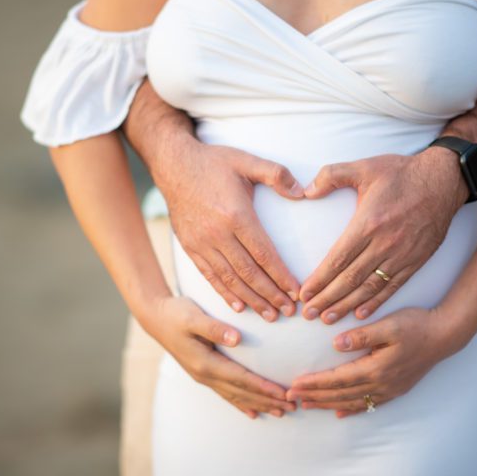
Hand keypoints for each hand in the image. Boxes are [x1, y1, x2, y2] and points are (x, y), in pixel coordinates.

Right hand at [143, 296, 295, 418]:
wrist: (155, 318)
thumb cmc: (176, 313)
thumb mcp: (193, 316)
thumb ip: (215, 328)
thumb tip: (237, 338)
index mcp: (205, 362)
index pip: (241, 378)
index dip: (263, 388)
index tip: (284, 394)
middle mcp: (205, 374)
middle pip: (242, 392)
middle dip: (268, 400)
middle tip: (293, 407)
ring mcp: (203, 377)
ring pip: (236, 396)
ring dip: (259, 404)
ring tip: (281, 412)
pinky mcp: (203, 374)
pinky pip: (226, 393)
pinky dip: (241, 404)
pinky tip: (253, 412)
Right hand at [162, 141, 304, 321]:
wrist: (173, 165)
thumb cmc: (214, 162)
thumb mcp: (247, 160)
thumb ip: (276, 174)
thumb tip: (303, 192)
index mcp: (236, 215)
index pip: (264, 253)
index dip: (281, 276)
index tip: (297, 291)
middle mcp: (218, 234)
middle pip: (249, 273)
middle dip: (271, 295)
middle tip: (289, 311)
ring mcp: (202, 243)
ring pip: (230, 279)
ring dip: (252, 300)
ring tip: (270, 315)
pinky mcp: (190, 248)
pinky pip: (210, 276)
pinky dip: (225, 293)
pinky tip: (239, 306)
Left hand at [286, 306, 467, 417]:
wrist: (445, 335)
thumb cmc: (416, 325)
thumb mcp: (389, 325)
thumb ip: (362, 335)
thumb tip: (336, 344)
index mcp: (376, 367)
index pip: (337, 379)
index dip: (314, 383)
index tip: (294, 385)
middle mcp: (381, 383)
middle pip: (341, 394)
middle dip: (314, 396)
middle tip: (291, 398)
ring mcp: (389, 389)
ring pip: (352, 402)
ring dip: (328, 405)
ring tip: (307, 406)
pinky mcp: (396, 389)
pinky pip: (369, 404)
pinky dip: (352, 410)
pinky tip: (340, 414)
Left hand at [298, 149, 465, 323]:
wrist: (444, 180)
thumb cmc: (401, 173)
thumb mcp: (364, 167)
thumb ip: (331, 175)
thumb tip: (305, 191)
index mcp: (368, 223)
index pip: (338, 259)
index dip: (319, 280)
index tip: (304, 294)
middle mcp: (384, 244)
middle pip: (349, 279)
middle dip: (326, 299)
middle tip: (308, 313)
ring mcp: (401, 255)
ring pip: (368, 287)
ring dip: (346, 305)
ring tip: (327, 319)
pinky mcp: (415, 261)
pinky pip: (392, 287)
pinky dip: (375, 302)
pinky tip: (360, 313)